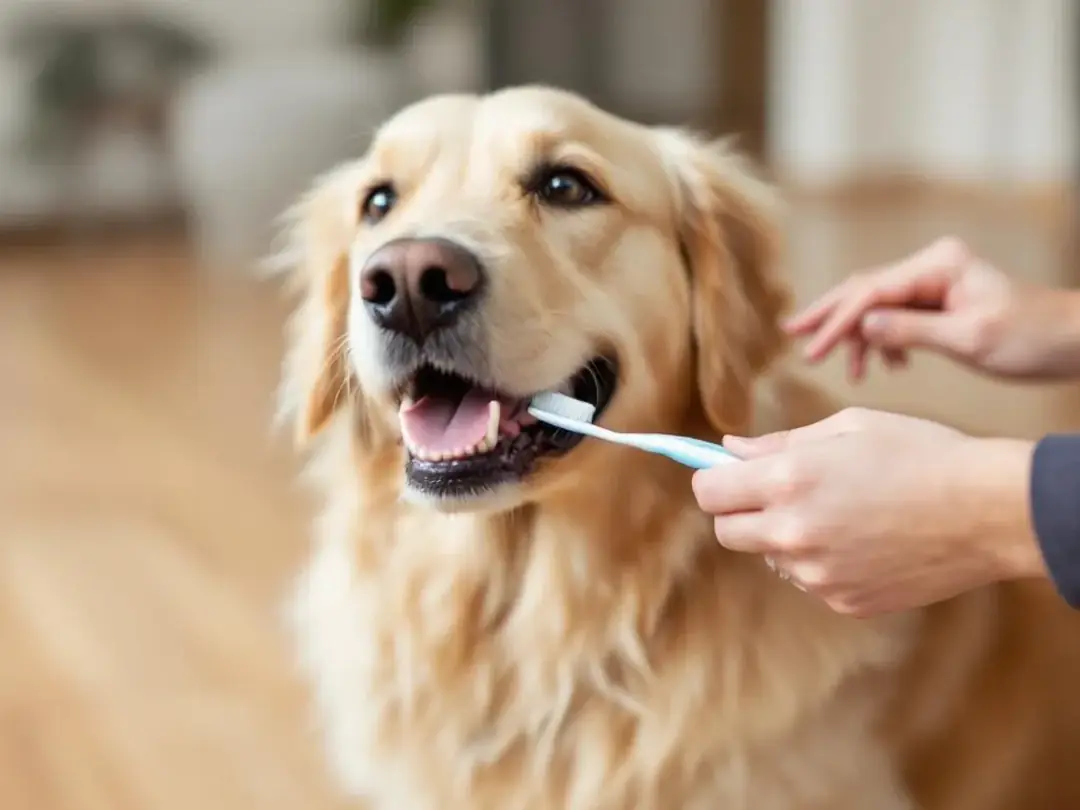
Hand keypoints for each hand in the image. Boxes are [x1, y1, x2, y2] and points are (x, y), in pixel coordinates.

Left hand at [691, 408, 1043, 616]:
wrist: (987, 511)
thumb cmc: (921, 453)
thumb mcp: (848, 428)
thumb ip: (779, 443)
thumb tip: (730, 450)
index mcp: (789, 481)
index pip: (709, 492)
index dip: (715, 480)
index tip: (728, 475)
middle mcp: (794, 532)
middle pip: (727, 531)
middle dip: (740, 510)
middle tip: (778, 492)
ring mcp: (818, 574)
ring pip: (770, 556)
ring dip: (785, 536)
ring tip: (839, 512)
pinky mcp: (843, 600)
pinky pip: (809, 579)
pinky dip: (821, 561)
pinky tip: (863, 539)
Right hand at [785, 237, 1079, 381]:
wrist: (1074, 340)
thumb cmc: (1032, 337)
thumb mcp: (969, 338)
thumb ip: (911, 331)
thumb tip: (862, 327)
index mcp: (938, 265)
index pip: (871, 292)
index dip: (837, 323)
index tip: (809, 351)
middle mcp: (932, 265)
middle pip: (864, 288)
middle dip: (829, 317)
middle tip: (792, 337)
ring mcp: (935, 280)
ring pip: (877, 304)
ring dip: (858, 336)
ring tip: (850, 371)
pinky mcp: (940, 299)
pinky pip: (897, 315)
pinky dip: (883, 339)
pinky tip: (887, 365)